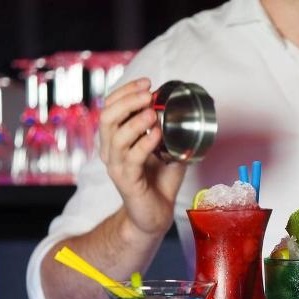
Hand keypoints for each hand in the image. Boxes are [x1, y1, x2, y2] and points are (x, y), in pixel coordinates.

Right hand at [98, 77, 187, 235]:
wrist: (154, 216)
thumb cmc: (159, 183)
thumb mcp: (168, 152)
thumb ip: (173, 133)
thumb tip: (190, 113)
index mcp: (116, 139)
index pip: (110, 107)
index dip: (125, 92)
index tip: (146, 83)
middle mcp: (111, 151)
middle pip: (107, 117)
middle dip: (127, 101)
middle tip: (147, 95)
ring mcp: (116, 166)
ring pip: (116, 136)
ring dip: (135, 121)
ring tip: (152, 113)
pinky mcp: (126, 181)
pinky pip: (131, 158)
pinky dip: (143, 143)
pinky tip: (156, 135)